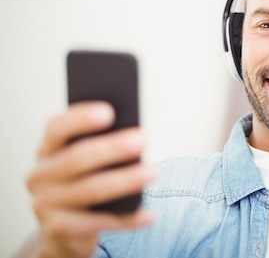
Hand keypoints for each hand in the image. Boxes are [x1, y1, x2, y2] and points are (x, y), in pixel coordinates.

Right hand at [25, 102, 156, 257]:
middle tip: (144, 140)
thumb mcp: (85, 163)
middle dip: (112, 148)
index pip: (56, 128)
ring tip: (154, 172)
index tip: (109, 111)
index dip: (80, 119)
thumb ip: (100, 146)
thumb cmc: (83, 181)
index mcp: (47, 150)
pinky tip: (150, 214)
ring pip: (90, 190)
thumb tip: (134, 137)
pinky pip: (99, 222)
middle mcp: (40, 176)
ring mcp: (46, 204)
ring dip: (125, 180)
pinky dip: (128, 219)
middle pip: (76, 158)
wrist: (63, 230)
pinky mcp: (59, 230)